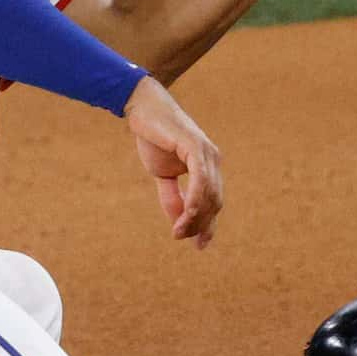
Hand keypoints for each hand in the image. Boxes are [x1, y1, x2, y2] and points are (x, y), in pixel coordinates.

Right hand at [124, 74, 223, 247]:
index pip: (213, 201)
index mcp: (209, 166)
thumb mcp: (163, 173)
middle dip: (199, 224)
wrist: (142, 110)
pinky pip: (200, 178)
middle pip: (214, 201)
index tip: (199, 245)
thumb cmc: (154, 138)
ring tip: (179, 231)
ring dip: (194, 217)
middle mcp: (213, 160)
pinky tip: (187, 214)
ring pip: (209, 194)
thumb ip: (172, 195)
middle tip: (180, 237)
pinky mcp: (195, 147)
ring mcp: (207, 153)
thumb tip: (179, 220)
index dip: (208, 224)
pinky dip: (195, 199)